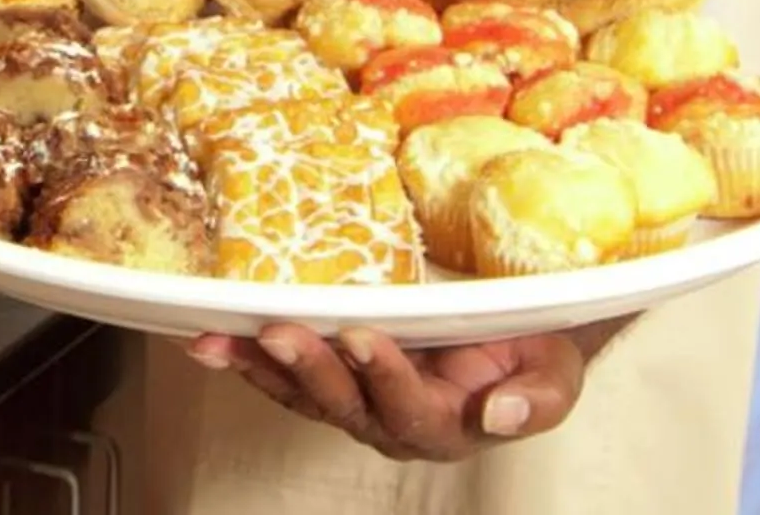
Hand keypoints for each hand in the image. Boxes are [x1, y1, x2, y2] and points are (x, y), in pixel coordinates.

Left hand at [186, 320, 610, 462]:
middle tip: (279, 332)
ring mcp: (355, 401)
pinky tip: (205, 337)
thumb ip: (538, 399)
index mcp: (446, 427)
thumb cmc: (533, 355)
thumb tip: (503, 415)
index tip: (365, 338)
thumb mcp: (555, 375)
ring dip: (257, 365)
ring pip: (301, 392)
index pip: (409, 409)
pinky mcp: (331, 375)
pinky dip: (244, 355)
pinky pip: (281, 372)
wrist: (513, 339)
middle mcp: (391, 422)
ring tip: (215, 339)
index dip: (385, 377)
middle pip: (342, 404)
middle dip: (309, 370)